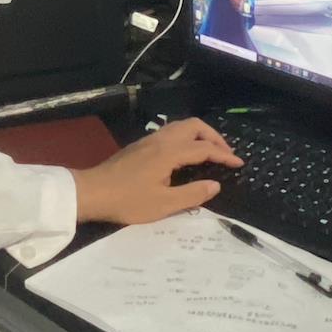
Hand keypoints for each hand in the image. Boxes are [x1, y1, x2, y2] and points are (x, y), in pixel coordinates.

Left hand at [71, 118, 242, 224]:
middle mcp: (161, 140)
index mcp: (170, 153)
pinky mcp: (140, 145)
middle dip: (214, 137)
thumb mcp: (164, 204)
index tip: (239, 164)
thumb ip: (193, 194)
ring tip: (209, 151)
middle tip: (225, 154)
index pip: (204, 149)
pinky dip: (186, 137)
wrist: (92, 192)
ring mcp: (149, 140)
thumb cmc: (128, 200)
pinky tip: (186, 153)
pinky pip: (170, 132)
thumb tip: (215, 185)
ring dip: (199, 135)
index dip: (224, 155)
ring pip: (181, 126)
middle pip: (194, 127)